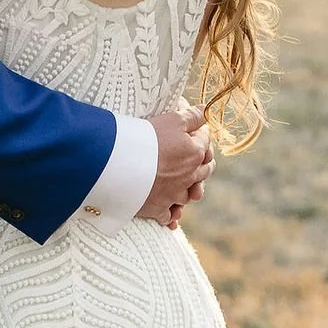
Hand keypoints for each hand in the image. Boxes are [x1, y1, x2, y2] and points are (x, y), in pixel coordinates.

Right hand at [137, 106, 212, 227]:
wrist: (121, 164)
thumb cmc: (146, 137)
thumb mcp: (171, 119)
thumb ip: (192, 116)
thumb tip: (206, 111)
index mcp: (195, 153)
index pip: (206, 141)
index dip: (201, 133)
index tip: (195, 130)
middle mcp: (189, 176)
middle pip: (204, 171)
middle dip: (203, 163)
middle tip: (198, 159)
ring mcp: (175, 194)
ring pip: (190, 195)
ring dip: (190, 191)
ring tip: (186, 187)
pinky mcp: (158, 209)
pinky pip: (170, 216)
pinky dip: (172, 214)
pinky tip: (172, 213)